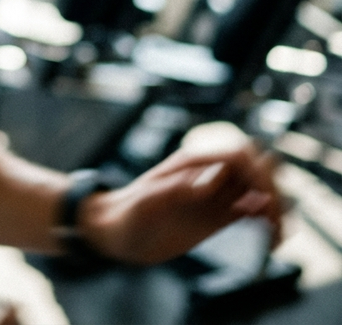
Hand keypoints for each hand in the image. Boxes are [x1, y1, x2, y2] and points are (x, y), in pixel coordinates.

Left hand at [78, 144, 280, 264]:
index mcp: (193, 164)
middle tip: (275, 222)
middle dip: (271, 189)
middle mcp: (207, 175)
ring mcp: (213, 196)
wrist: (115, 233)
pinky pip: (248, 211)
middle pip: (254, 169)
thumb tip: (211, 183)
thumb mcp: (146, 203)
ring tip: (278, 236)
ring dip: (273, 207)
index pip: (238, 155)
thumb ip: (177, 190)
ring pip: (255, 190)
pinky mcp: (215, 217)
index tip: (262, 200)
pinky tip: (271, 239)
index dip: (257, 172)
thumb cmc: (126, 215)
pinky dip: (264, 221)